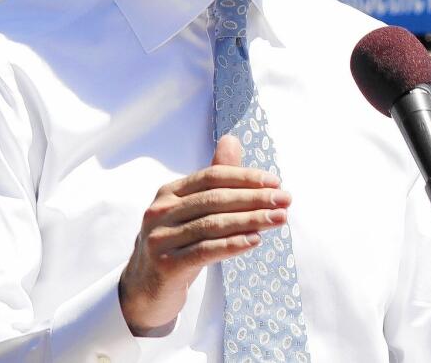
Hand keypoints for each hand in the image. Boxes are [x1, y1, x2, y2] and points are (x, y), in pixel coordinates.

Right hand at [118, 136, 290, 335]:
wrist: (144, 290)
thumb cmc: (176, 243)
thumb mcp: (192, 209)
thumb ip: (214, 178)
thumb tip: (232, 139)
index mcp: (169, 193)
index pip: (212, 176)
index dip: (245, 177)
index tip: (276, 182)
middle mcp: (160, 212)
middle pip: (216, 199)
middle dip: (255, 198)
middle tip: (286, 200)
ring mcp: (160, 239)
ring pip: (214, 224)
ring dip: (252, 220)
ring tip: (280, 219)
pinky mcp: (165, 266)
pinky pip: (205, 251)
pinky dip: (233, 244)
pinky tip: (255, 240)